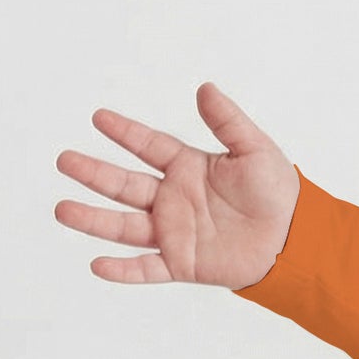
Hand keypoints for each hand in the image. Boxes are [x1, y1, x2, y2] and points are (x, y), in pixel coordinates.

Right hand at [53, 84, 300, 288]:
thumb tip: (205, 88)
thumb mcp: (255, 150)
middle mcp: (175, 199)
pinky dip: (123, 270)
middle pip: (125, 185)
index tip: (98, 117)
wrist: (296, 238)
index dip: (125, 133)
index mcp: (190, 168)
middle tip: (64, 159)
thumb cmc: (279, 193)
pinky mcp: (183, 263)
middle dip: (94, 173)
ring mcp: (175, 232)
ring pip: (125, 226)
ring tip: (62, 210)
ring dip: (94, 219)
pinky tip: (97, 264)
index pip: (150, 146)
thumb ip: (228, 121)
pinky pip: (147, 269)